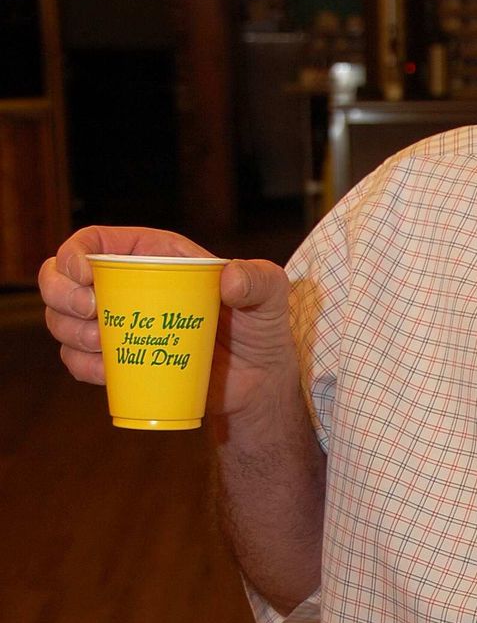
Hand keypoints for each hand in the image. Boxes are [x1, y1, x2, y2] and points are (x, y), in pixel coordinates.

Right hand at [39, 225, 296, 419]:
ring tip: (104, 342)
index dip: (73, 252)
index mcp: (151, 255)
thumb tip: (229, 280)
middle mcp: (125, 287)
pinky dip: (82, 366)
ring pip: (61, 320)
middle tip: (91, 313)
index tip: (83, 275)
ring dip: (69, 331)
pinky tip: (106, 370)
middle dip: (60, 293)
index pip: (94, 241)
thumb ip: (259, 279)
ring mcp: (117, 325)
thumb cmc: (262, 327)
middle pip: (60, 278)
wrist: (258, 381)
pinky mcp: (119, 361)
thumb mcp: (271, 294)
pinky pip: (78, 361)